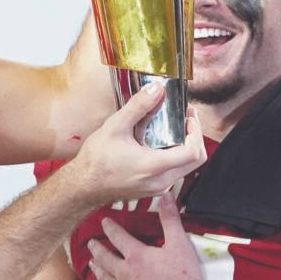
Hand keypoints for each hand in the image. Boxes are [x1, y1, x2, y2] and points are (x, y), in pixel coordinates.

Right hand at [70, 84, 205, 204]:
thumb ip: (138, 106)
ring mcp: (159, 187)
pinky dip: (173, 155)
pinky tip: (157, 142)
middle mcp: (161, 181)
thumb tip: (156, 90)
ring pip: (186, 167)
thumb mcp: (115, 127)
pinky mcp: (154, 189)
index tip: (189, 117)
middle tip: (186, 119)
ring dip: (184, 146)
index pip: (193, 152)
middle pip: (196, 160)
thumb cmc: (96, 161)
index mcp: (154, 166)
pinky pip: (173, 172)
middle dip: (194, 136)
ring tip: (171, 128)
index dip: (197, 131)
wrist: (84, 185)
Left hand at [87, 193, 202, 279]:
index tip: (104, 222)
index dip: (110, 227)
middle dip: (97, 248)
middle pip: (104, 257)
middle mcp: (124, 272)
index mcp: (136, 255)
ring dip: (97, 268)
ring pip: (103, 277)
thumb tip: (165, 195)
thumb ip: (170, 220)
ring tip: (92, 262)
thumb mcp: (180, 245)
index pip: (117, 236)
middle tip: (91, 243)